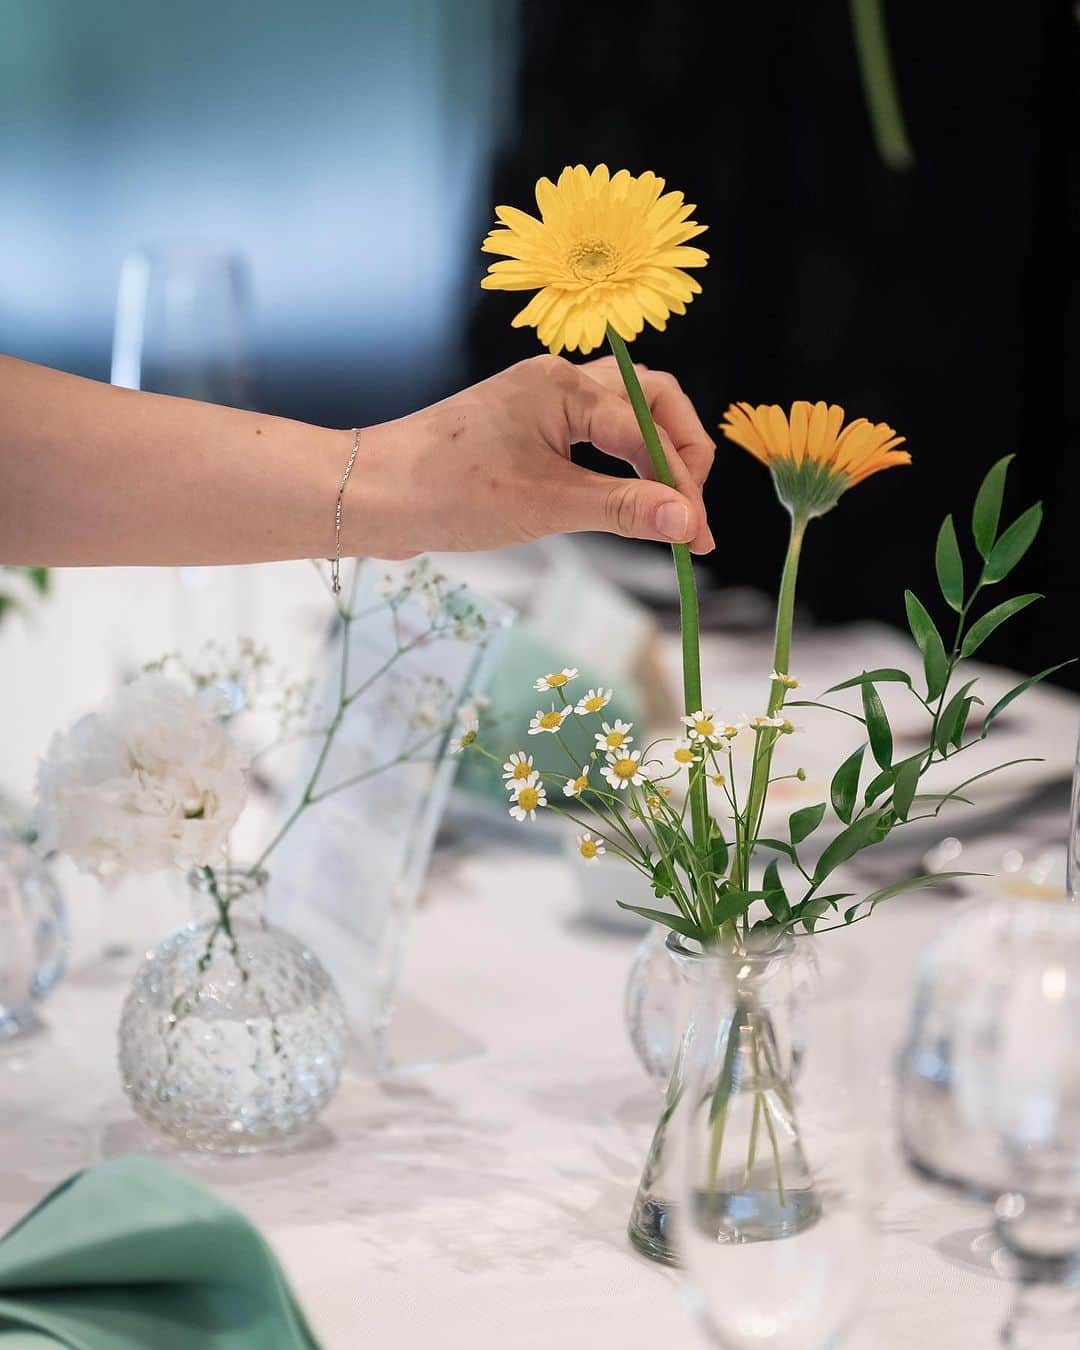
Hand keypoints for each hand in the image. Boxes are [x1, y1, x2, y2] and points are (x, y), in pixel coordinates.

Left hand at [353, 354, 715, 558]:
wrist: (372, 495)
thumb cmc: (448, 492)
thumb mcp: (545, 505)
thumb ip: (622, 509)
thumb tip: (686, 520)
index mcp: (565, 386)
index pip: (648, 430)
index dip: (681, 486)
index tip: (697, 538)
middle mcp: (557, 382)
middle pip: (651, 401)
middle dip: (680, 453)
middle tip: (690, 512)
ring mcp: (540, 404)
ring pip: (623, 417)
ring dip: (652, 460)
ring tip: (668, 512)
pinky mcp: (524, 430)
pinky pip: (592, 438)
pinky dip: (619, 468)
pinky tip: (623, 504)